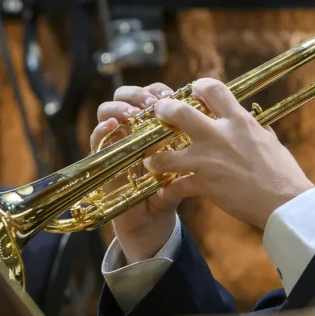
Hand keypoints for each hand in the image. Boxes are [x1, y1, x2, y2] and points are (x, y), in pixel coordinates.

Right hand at [91, 82, 180, 263]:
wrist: (156, 226)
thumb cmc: (174, 192)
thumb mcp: (190, 167)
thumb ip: (198, 148)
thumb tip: (217, 124)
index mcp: (156, 126)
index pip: (153, 95)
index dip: (159, 89)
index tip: (173, 93)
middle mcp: (135, 131)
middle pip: (129, 97)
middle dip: (138, 93)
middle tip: (153, 103)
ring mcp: (118, 144)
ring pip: (108, 112)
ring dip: (119, 107)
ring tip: (133, 113)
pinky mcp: (104, 162)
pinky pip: (97, 141)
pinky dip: (102, 130)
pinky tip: (112, 126)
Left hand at [144, 78, 314, 228]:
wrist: (285, 201)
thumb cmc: (283, 171)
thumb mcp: (270, 140)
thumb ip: (256, 128)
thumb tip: (254, 120)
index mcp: (240, 121)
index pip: (213, 89)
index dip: (199, 86)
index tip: (193, 91)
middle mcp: (220, 136)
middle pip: (179, 112)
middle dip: (164, 110)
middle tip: (160, 114)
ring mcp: (209, 161)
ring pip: (166, 155)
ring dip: (155, 158)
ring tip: (152, 161)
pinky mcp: (205, 185)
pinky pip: (176, 187)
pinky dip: (168, 190)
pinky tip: (166, 191)